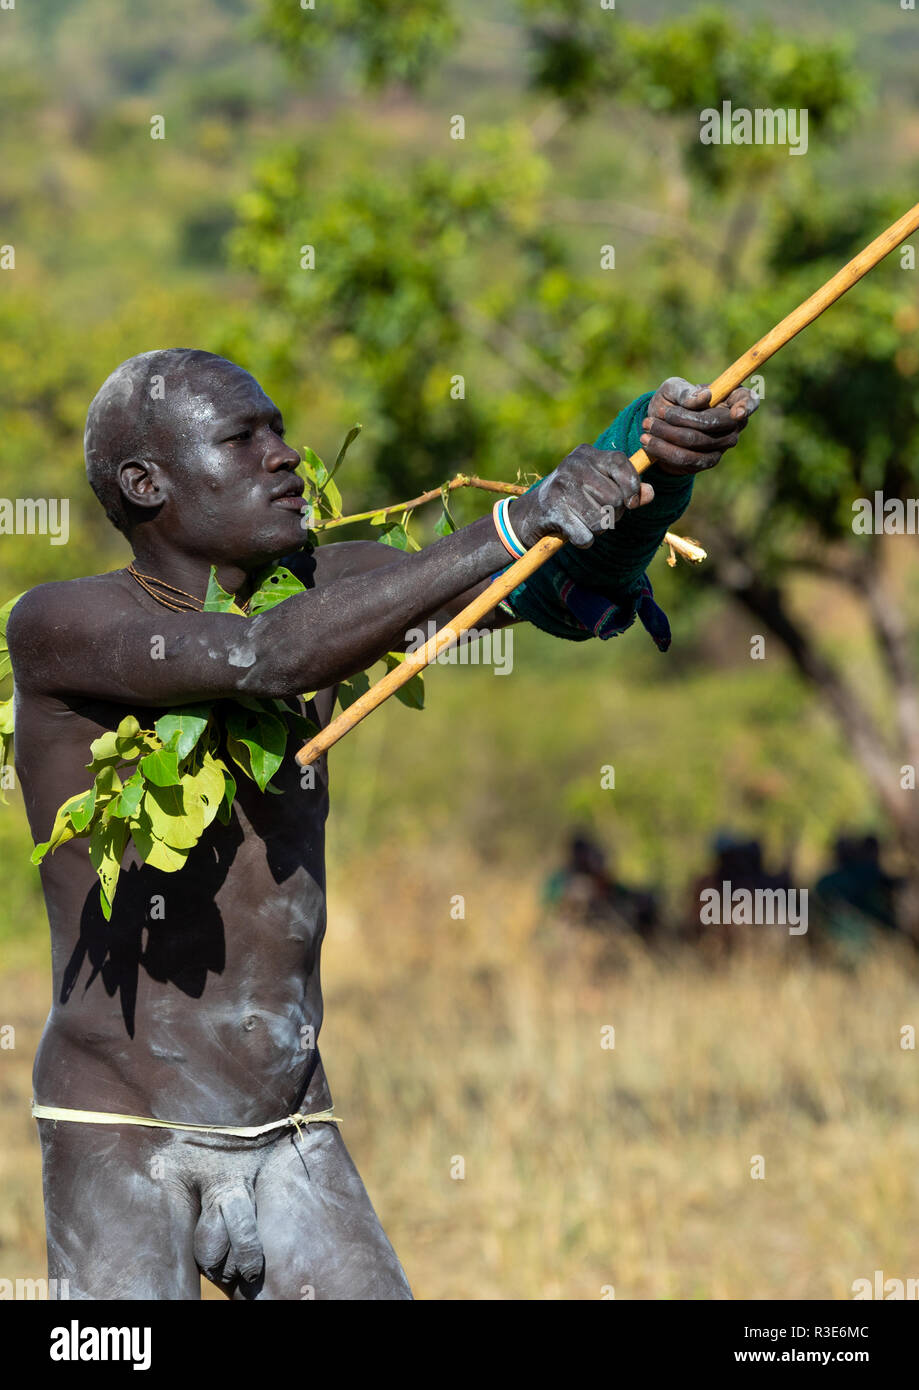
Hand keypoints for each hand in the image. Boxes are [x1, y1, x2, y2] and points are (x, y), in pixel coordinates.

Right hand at [509, 444, 654, 549]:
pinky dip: (583, 541)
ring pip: (601, 520)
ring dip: (597, 530)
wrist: (529, 515)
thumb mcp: (599, 487)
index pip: (620, 463)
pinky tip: (573, 533)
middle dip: (613, 515)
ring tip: (584, 522)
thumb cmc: (573, 500)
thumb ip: (627, 489)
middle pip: (615, 499)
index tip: (630, 503)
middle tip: (598, 514)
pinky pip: (585, 536)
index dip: (632, 486)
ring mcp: (561, 487)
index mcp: (586, 454)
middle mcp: (573, 466)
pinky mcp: (552, 510)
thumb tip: (650, 493)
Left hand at [639, 378, 758, 475]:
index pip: (750, 401)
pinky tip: (648, 442)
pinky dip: (664, 450)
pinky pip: (686, 459)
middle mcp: (734, 424)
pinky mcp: (708, 461)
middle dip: (682, 418)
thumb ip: (685, 390)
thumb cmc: (673, 400)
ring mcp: (723, 445)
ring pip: (696, 442)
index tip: (736, 412)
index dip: (746, 406)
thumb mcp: (673, 388)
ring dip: (667, 434)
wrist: (659, 424)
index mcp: (733, 398)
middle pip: (713, 423)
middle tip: (658, 412)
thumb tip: (703, 397)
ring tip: (647, 426)